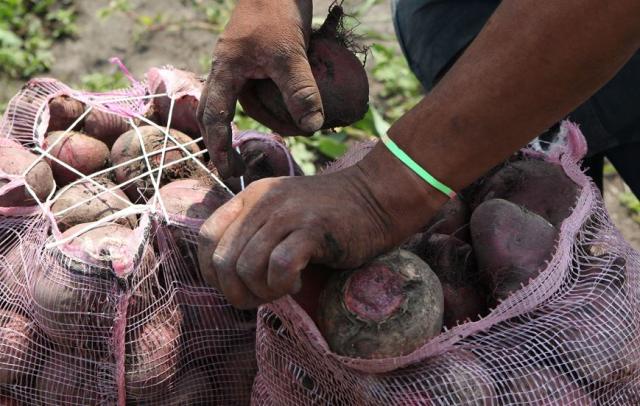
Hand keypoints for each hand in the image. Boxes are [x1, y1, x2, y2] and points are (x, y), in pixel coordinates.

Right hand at [197, 0, 323, 177]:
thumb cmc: (278, 13)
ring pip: (247, 104)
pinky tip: (296, 110)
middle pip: (220, 114)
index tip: (228, 171)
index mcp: (225, 71)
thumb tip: (312, 129)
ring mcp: (242, 67)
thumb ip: (301, 91)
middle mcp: (228, 71)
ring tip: (294, 130)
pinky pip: (262, 91)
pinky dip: (276, 105)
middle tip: (240, 166)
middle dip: (228, 141)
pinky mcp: (257, 62)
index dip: (219, 146)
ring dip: (268, 120)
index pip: (215, 116)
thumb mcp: (291, 55)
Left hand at [197, 147, 446, 308]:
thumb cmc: (330, 216)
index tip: (235, 287)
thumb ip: (253, 235)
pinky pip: (279, 267)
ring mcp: (287, 214)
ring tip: (283, 289)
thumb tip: (227, 279)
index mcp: (250, 197)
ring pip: (247, 267)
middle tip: (264, 297)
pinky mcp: (312, 229)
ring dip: (262, 292)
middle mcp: (262, 202)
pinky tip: (297, 283)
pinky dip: (282, 285)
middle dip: (237, 292)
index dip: (210, 272)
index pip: (205, 238)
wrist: (377, 198)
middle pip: (223, 260)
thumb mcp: (281, 215)